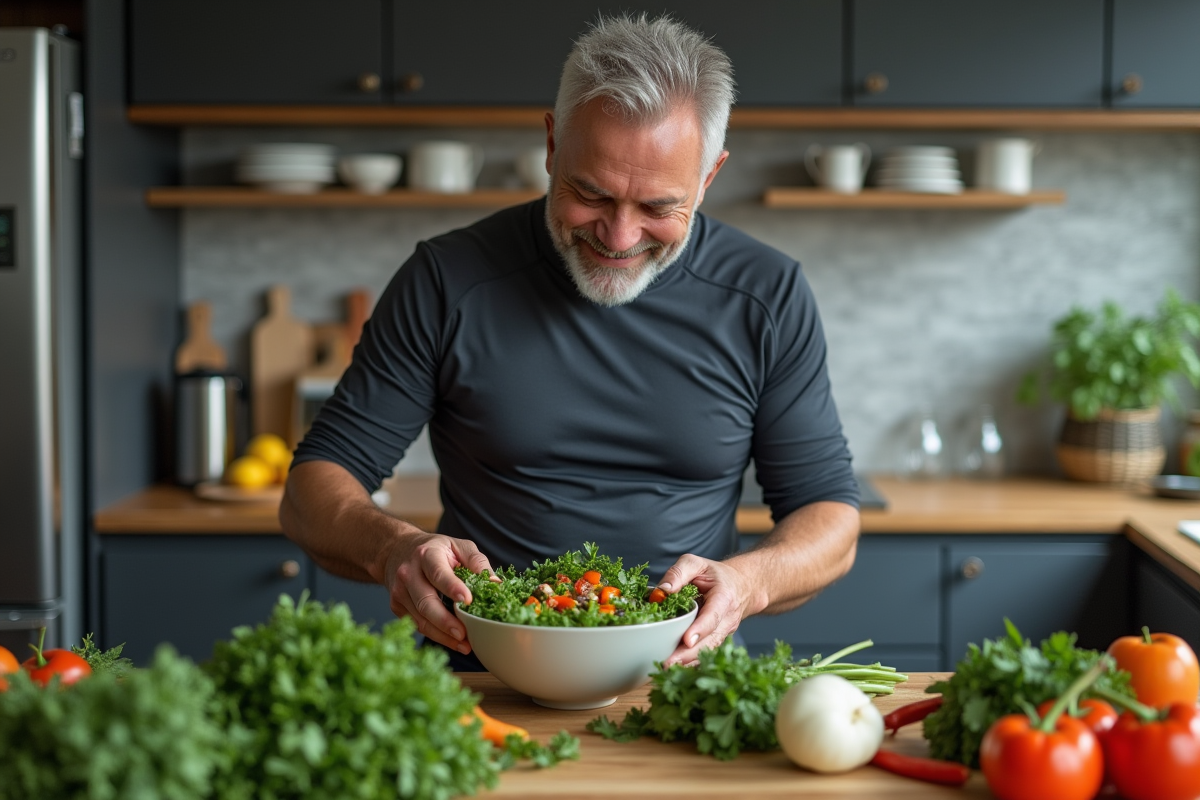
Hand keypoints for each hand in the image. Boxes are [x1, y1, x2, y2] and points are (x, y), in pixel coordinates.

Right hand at [379, 531, 494, 653]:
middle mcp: (409, 573)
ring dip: (442, 635)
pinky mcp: (397, 606)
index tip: (467, 600)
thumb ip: (477, 562)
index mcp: (426, 554)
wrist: (398, 550)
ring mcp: (400, 591)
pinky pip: (417, 624)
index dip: (452, 587)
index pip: (438, 573)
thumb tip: (496, 584)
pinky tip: (452, 641)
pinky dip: (435, 635)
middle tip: (464, 634)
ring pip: (420, 618)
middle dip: (445, 621)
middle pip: (425, 601)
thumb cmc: (435, 549)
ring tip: (463, 644)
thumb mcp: (458, 546)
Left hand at [658, 554, 763, 666]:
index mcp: (724, 598)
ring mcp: (723, 633)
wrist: (741, 587)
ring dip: (688, 662)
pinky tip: (674, 670)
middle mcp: (727, 620)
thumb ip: (679, 572)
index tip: (687, 640)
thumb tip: (662, 590)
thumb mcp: (697, 563)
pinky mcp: (716, 641)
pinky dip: (691, 663)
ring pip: (708, 651)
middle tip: (668, 663)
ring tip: (666, 668)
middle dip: (689, 654)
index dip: (700, 629)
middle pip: (709, 641)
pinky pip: (705, 655)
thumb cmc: (716, 575)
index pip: (712, 616)